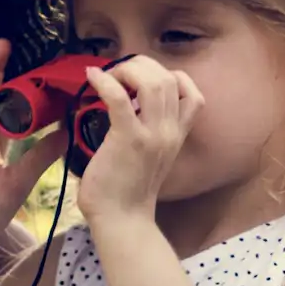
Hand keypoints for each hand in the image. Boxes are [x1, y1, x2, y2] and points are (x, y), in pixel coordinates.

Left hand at [73, 55, 203, 235]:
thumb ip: (148, 129)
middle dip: (141, 66)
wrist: (122, 220)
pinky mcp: (128, 139)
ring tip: (109, 75)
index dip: (167, 76)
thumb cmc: (128, 189)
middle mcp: (170, 131)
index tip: (141, 81)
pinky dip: (105, 82)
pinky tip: (92, 77)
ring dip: (127, 70)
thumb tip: (126, 104)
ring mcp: (152, 135)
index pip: (192, 93)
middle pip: (169, 78)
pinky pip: (119, 98)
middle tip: (118, 74)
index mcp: (177, 135)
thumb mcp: (151, 155)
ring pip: (152, 82)